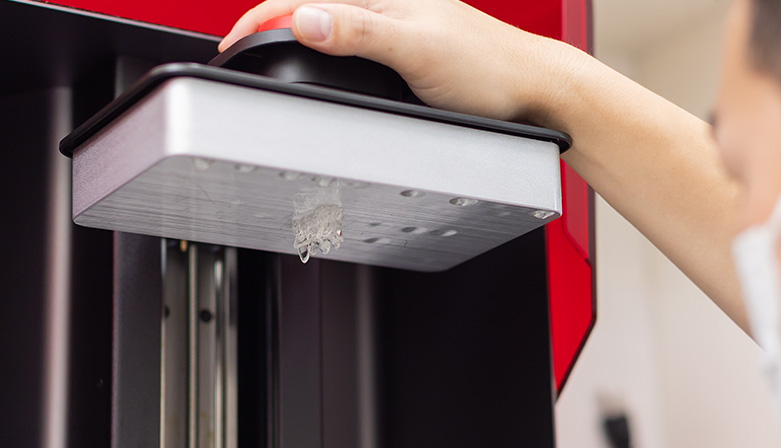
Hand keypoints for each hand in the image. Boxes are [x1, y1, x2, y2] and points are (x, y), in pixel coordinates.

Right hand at [219, 0, 565, 121]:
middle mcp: (388, 1)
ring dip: (293, 30)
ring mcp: (396, 21)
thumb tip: (304, 19)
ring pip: (328, 19)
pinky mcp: (405, 42)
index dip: (260, 17)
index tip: (232, 41)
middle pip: (310, 3)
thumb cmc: (488, 69)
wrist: (529, 87)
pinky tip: (318, 54)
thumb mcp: (417, 49)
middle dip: (268, 19)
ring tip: (266, 48)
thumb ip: (360, 32)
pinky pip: (350, 37)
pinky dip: (323, 44)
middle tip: (239, 47)